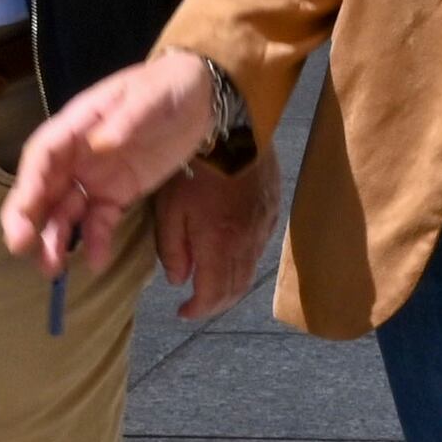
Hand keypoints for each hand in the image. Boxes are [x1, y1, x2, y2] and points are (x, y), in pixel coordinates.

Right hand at [5, 51, 223, 277]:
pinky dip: (95, 241)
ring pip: (65, 212)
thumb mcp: (150, 96)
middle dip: (28, 220)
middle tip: (22, 249)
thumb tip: (99, 143)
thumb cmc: (169, 87)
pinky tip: (96, 262)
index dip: (27, 185)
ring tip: (52, 270)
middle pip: (42, 189)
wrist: (202, 96)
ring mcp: (95, 177)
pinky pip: (99, 222)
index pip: (42, 156)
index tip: (22, 214)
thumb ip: (126, 119)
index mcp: (76, 125)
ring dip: (55, 239)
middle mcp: (76, 155)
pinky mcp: (117, 194)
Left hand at [155, 150, 281, 323]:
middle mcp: (249, 241)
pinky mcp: (272, 211)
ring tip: (211, 285)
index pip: (214, 293)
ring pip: (251, 270)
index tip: (182, 313)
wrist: (233, 128)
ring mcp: (264, 226)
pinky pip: (259, 247)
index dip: (198, 310)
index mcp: (221, 243)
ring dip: (231, 285)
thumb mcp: (169, 208)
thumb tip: (178, 279)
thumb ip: (172, 249)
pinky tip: (229, 254)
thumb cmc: (192, 167)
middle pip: (237, 288)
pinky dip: (243, 261)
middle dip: (216, 304)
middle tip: (197, 306)